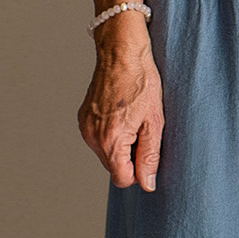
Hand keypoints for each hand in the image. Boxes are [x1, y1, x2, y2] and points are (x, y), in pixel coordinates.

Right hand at [79, 20, 163, 190]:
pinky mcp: (82, 119)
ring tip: (132, 118)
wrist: (121, 53)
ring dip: (120, 144)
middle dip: (129, 156)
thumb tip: (147, 184)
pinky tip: (121, 113)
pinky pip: (98, 139)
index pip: (122, 179)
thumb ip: (150, 156)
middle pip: (114, 167)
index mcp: (111, 141)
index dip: (138, 172)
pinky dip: (110, 133)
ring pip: (106, 153)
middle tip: (143, 129)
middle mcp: (92, 137)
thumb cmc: (142, 83)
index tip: (148, 153)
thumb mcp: (155, 121)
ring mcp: (85, 127)